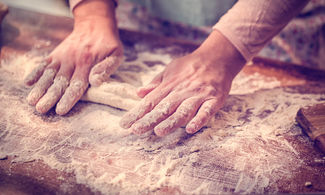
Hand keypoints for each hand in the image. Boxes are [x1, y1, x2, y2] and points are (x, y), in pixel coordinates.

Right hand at [25, 0, 122, 114]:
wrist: (95, 24)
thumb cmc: (108, 44)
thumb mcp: (115, 54)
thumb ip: (106, 68)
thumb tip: (95, 81)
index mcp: (87, 64)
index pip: (77, 85)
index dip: (68, 98)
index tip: (60, 110)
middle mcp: (72, 61)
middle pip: (60, 82)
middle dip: (50, 96)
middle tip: (41, 109)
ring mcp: (62, 57)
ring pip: (49, 74)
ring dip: (40, 88)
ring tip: (31, 101)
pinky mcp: (56, 54)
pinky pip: (44, 63)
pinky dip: (35, 72)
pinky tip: (27, 82)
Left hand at [120, 30, 245, 135]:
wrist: (217, 57)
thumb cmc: (191, 65)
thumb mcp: (170, 69)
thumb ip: (156, 83)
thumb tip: (138, 93)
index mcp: (169, 85)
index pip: (150, 101)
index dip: (137, 113)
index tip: (125, 124)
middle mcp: (182, 91)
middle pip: (164, 108)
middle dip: (149, 120)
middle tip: (136, 130)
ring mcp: (198, 95)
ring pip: (183, 111)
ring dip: (171, 122)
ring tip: (159, 132)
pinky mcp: (214, 99)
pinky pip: (207, 111)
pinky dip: (199, 120)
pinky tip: (191, 129)